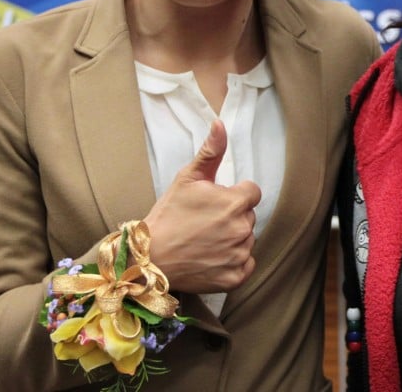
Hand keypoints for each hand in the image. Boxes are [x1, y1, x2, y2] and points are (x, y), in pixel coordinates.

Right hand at [144, 119, 261, 293]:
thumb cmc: (168, 215)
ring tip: (205, 240)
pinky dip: (233, 262)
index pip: (251, 192)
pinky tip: (212, 257)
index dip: (233, 194)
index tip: (214, 202)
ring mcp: (239, 255)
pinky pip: (246, 264)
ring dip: (233, 239)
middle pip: (248, 216)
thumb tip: (221, 123)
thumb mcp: (187, 178)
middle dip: (232, 216)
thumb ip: (210, 151)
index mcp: (235, 202)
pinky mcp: (235, 278)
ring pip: (247, 239)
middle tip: (205, 222)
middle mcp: (242, 229)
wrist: (150, 257)